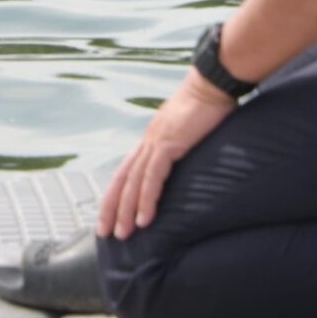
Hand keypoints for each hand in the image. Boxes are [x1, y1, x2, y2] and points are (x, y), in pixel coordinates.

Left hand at [98, 71, 235, 239]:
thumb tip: (185, 163)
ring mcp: (156, 142)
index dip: (115, 195)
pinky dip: (146, 199)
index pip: (126, 172)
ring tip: (123, 234)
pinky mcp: (169, 144)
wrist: (212, 84)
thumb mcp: (189, 132)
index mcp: (151, 140)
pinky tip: (144, 219)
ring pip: (134, 182)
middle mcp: (147, 142)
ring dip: (126, 210)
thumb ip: (182, 148)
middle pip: (122, 179)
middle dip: (111, 208)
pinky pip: (153, 177)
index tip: (109, 216)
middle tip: (104, 233)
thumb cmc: (207, 106)